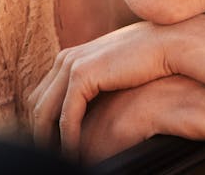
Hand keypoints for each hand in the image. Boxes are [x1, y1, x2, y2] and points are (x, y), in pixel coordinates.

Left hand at [27, 20, 173, 152]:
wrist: (166, 44)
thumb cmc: (146, 62)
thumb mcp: (113, 72)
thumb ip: (98, 85)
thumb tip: (94, 109)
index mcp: (70, 57)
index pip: (42, 95)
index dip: (42, 122)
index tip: (50, 144)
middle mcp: (65, 58)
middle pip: (37, 103)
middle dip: (39, 132)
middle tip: (48, 156)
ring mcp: (71, 64)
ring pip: (46, 111)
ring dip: (49, 139)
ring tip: (58, 159)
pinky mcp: (82, 75)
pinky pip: (66, 115)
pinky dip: (67, 138)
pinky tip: (73, 153)